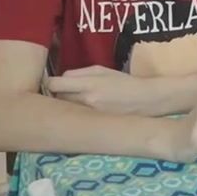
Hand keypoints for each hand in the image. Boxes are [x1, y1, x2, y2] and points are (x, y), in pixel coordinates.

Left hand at [47, 65, 166, 115]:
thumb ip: (80, 73)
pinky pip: (75, 118)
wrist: (145, 101)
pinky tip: (82, 113)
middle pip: (56, 98)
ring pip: (64, 110)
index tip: (54, 82)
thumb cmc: (123, 82)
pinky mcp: (93, 126)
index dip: (51, 82)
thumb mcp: (103, 70)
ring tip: (74, 103)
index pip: (55, 84)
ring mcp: (89, 116)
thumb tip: (61, 78)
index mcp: (89, 85)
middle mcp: (86, 102)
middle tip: (65, 93)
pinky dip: (75, 115)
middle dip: (58, 94)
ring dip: (65, 105)